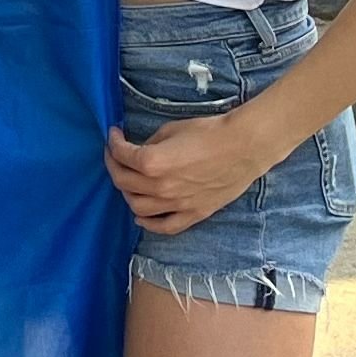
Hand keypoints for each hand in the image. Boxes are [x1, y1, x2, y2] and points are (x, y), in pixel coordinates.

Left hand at [104, 108, 282, 235]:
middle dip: (114, 166)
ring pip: (138, 207)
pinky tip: (141, 216)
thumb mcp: (172, 130)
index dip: (112, 143)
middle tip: (115, 156)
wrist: (243, 147)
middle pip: (123, 182)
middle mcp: (160, 188)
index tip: (114, 135)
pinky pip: (165, 226)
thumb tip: (140, 151)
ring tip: (128, 181)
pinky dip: (148, 224)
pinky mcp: (193, 214)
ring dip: (127, 193)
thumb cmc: (209, 132)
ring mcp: (176, 204)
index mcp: (152, 163)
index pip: (121, 156)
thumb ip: (150, 144)